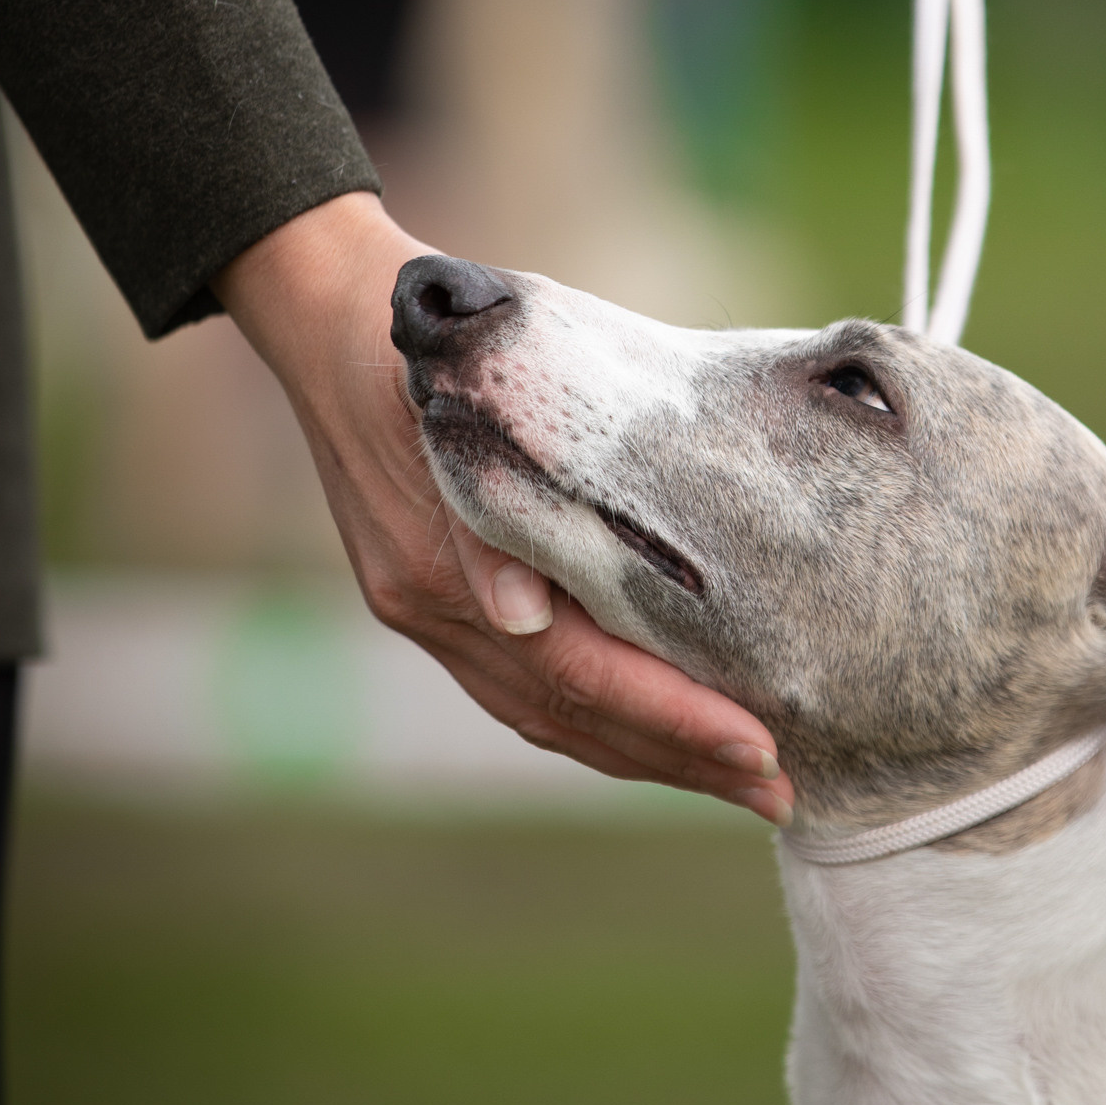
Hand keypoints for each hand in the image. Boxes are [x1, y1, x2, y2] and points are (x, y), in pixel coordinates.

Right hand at [214, 192, 791, 819]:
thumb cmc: (422, 342)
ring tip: (738, 782)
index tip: (757, 747)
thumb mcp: (451, 396)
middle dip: (676, 759)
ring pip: (545, 719)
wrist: (326, 312)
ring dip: (643, 756)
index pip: (574, 671)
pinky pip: (519, 691)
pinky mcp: (426, 603)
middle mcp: (429, 609)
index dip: (667, 716)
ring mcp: (423, 612)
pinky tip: (653, 739)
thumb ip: (484, 513)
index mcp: (435, 569)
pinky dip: (593, 722)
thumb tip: (522, 615)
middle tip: (780, 792)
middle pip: (568, 716)